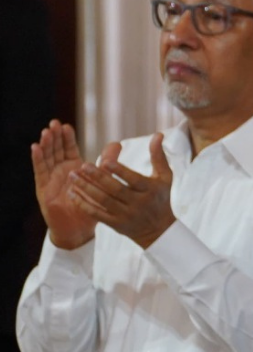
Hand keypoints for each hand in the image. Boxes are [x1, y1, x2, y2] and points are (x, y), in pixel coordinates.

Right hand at [31, 120, 96, 248]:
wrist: (79, 228)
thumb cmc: (91, 205)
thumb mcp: (101, 181)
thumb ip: (107, 163)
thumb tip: (117, 143)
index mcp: (74, 167)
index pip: (69, 148)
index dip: (67, 137)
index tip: (66, 125)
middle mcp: (61, 170)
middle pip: (56, 150)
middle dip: (55, 137)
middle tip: (54, 123)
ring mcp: (51, 179)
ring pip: (47, 158)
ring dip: (46, 145)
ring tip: (46, 132)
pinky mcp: (44, 188)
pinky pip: (40, 171)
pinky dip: (38, 159)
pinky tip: (36, 148)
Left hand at [67, 133, 175, 248]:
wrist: (160, 230)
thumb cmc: (161, 198)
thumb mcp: (164, 177)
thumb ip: (158, 156)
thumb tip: (158, 134)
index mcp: (150, 190)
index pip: (132, 179)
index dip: (119, 171)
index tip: (105, 161)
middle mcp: (138, 203)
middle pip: (114, 190)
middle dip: (97, 178)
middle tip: (82, 166)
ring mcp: (126, 215)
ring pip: (103, 201)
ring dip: (86, 188)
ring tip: (72, 176)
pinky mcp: (116, 224)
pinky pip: (96, 214)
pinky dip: (83, 204)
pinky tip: (72, 193)